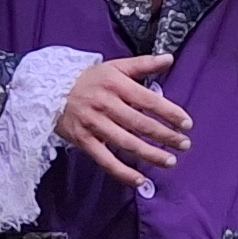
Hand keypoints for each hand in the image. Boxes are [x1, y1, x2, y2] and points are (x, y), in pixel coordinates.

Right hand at [56, 52, 189, 185]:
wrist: (51, 90)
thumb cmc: (90, 80)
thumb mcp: (116, 67)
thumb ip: (144, 64)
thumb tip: (169, 58)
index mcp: (116, 85)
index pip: (149, 101)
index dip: (170, 113)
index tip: (187, 123)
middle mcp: (106, 105)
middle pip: (140, 124)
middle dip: (165, 136)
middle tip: (184, 144)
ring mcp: (94, 125)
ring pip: (126, 143)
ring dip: (150, 154)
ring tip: (170, 161)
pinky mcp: (84, 141)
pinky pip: (106, 160)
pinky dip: (123, 172)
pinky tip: (140, 180)